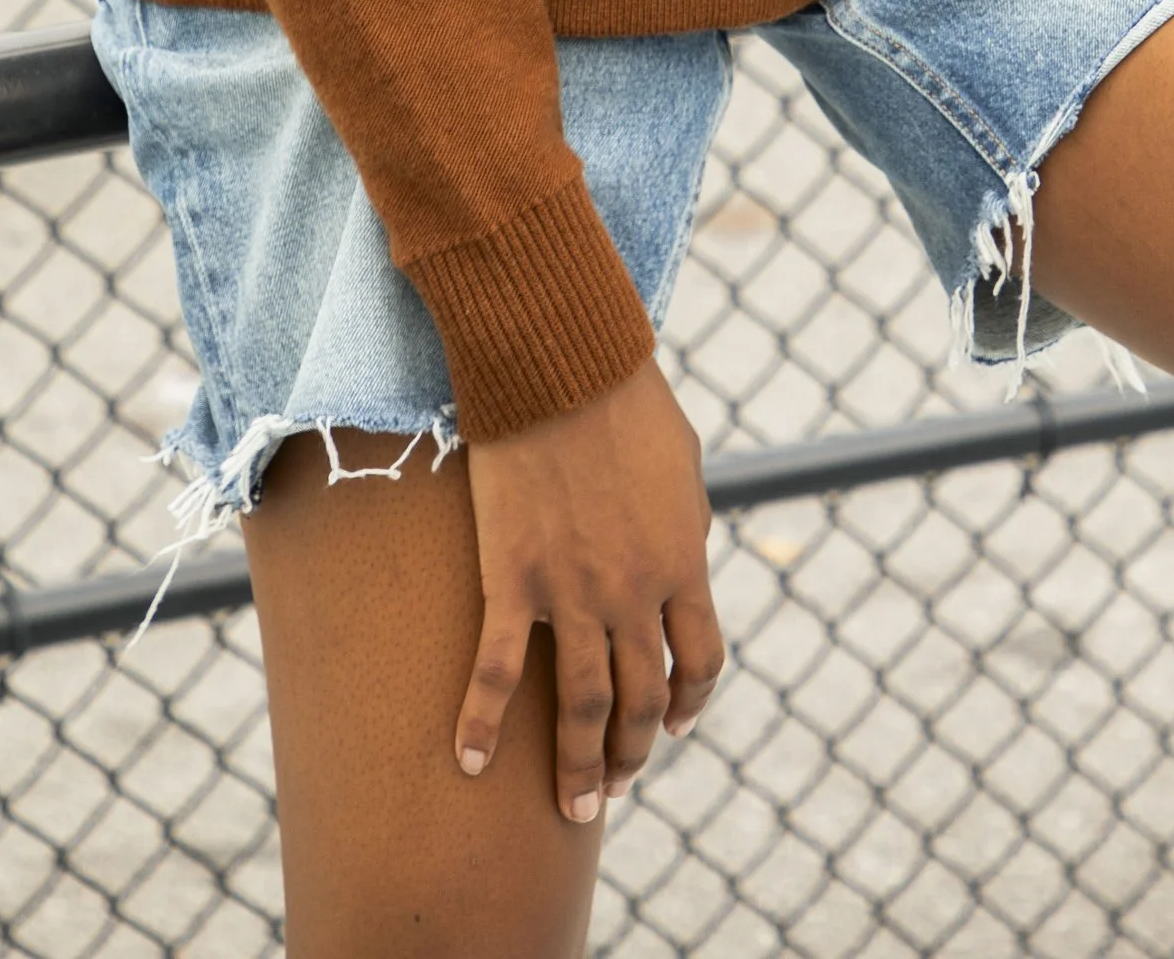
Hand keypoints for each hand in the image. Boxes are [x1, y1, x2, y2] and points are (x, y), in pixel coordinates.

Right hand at [457, 355, 722, 823]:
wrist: (562, 364)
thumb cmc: (626, 396)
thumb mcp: (681, 464)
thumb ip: (681, 521)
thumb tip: (679, 552)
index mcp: (683, 561)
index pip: (701, 660)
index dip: (692, 703)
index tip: (678, 725)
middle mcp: (634, 592)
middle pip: (643, 699)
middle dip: (634, 751)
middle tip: (617, 782)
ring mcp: (572, 593)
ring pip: (581, 705)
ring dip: (579, 765)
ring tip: (574, 809)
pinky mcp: (512, 581)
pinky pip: (494, 673)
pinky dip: (481, 725)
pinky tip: (471, 764)